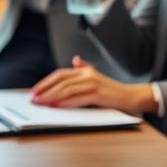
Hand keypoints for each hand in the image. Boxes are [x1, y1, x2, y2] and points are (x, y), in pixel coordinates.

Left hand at [30, 57, 154, 114]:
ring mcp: (93, 83)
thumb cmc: (112, 91)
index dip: (46, 82)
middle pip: (61, 80)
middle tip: (34, 98)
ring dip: (52, 97)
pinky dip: (66, 102)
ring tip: (42, 102)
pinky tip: (57, 106)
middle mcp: (87, 74)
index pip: (60, 74)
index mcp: (85, 70)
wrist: (132, 97)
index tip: (35, 91)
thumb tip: (75, 60)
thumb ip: (84, 69)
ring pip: (67, 89)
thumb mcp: (96, 78)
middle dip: (45, 89)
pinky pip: (78, 98)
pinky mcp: (98, 94)